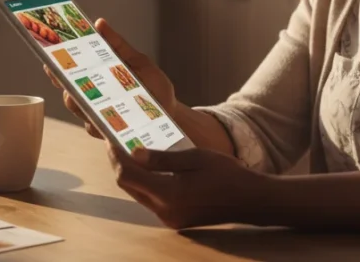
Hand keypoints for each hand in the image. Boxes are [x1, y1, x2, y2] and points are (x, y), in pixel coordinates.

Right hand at [42, 18, 179, 138]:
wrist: (171, 114)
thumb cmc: (153, 87)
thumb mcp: (137, 61)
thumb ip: (118, 45)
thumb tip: (99, 23)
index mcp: (97, 81)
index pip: (70, 74)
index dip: (56, 68)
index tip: (48, 57)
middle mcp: (94, 102)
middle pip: (70, 95)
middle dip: (65, 86)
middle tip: (62, 76)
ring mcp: (101, 120)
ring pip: (81, 114)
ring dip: (80, 104)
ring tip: (81, 95)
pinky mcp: (112, 136)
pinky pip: (100, 132)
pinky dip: (100, 126)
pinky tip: (105, 121)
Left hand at [109, 144, 268, 229]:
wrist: (249, 200)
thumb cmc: (226, 174)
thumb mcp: (195, 158)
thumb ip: (162, 158)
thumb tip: (134, 153)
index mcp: (169, 194)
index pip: (128, 176)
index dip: (116, 156)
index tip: (110, 139)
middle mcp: (165, 211)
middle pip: (130, 187)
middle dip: (121, 164)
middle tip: (117, 143)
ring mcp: (170, 219)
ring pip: (139, 194)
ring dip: (133, 174)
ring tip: (132, 152)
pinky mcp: (176, 220)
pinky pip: (152, 201)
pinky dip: (147, 184)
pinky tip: (151, 168)